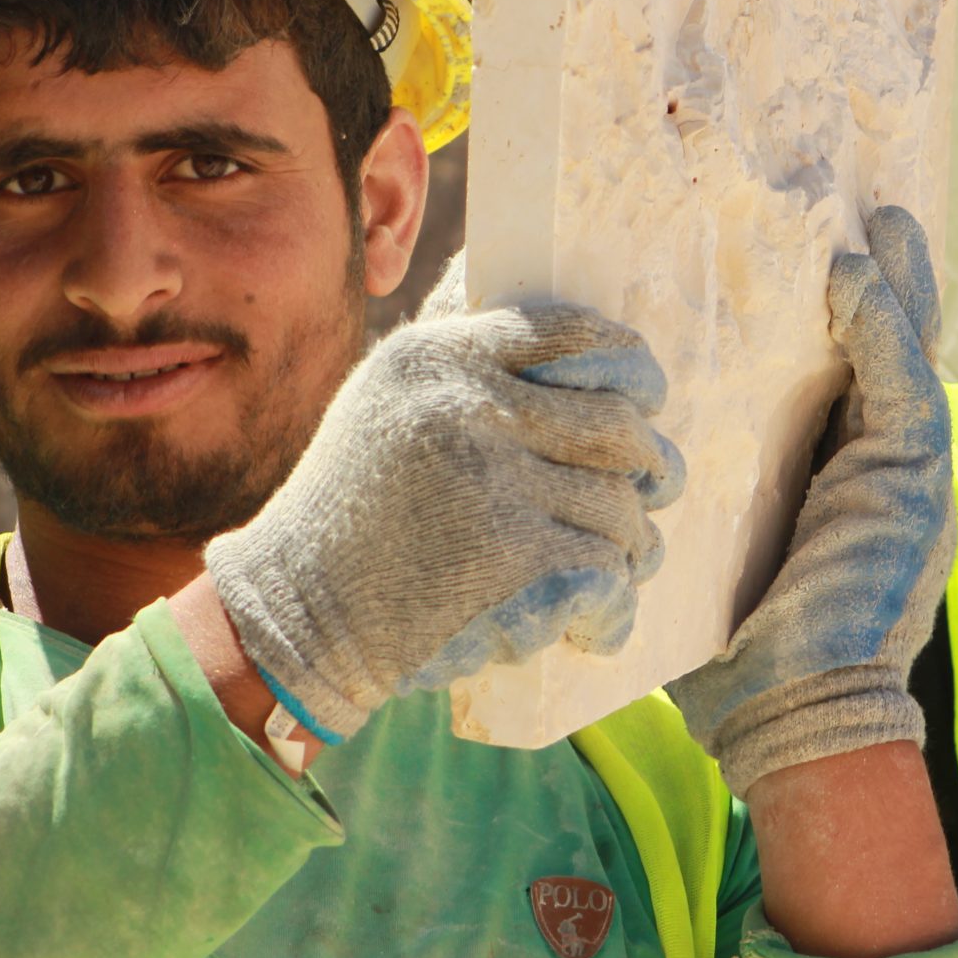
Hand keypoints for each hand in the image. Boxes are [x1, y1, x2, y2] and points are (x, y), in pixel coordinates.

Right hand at [204, 254, 683, 744]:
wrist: (299, 609)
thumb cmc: (353, 509)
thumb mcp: (386, 402)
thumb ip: (468, 364)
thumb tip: (573, 334)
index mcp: (440, 357)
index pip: (568, 333)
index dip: (627, 363)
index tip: (646, 395)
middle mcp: (468, 408)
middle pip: (616, 425)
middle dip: (650, 463)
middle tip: (658, 487)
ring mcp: (494, 483)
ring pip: (620, 506)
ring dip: (630, 544)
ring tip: (617, 565)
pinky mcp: (514, 558)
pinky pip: (608, 573)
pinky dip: (613, 607)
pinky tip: (597, 623)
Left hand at [671, 206, 953, 797]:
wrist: (790, 720)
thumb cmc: (735, 654)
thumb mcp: (706, 549)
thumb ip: (692, 490)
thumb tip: (604, 451)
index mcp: (841, 481)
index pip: (846, 380)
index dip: (843, 318)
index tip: (819, 250)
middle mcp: (884, 469)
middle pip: (888, 353)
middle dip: (885, 280)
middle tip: (865, 205)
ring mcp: (910, 475)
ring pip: (907, 356)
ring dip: (895, 282)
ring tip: (874, 215)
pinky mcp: (913, 482)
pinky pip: (901, 385)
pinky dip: (882, 326)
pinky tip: (855, 276)